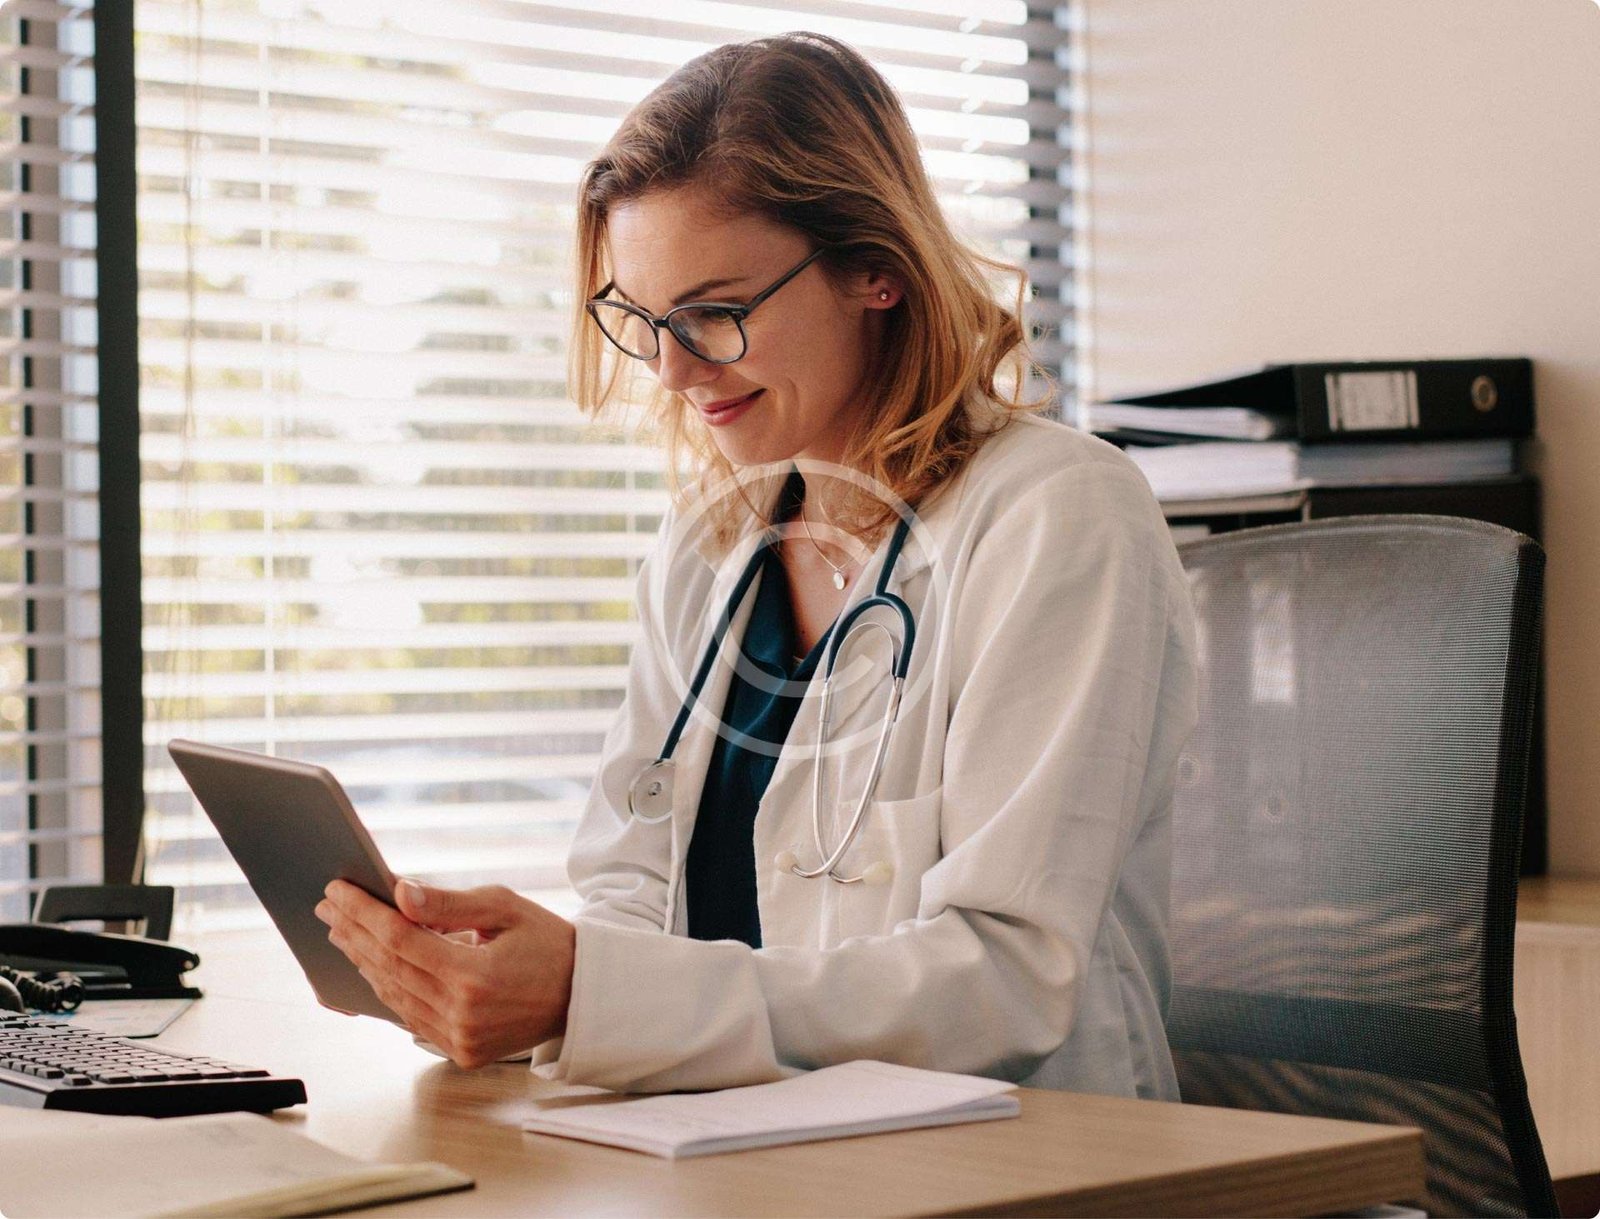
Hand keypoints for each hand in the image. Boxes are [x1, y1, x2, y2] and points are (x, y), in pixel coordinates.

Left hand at [315, 878, 574, 1069]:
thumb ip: (449, 904)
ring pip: (393, 995)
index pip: (400, 939)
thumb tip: (400, 893)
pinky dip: (387, 988)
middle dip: (353, 932)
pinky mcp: (460, 1051)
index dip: (364, 912)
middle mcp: (462, 1014)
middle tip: (328, 906)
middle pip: (389, 967)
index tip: (337, 891)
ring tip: (341, 931)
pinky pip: (410, 1017)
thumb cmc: (546, 942)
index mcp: (474, 976)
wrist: (582, 994)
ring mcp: (459, 1038)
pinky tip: (371, 965)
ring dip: (363, 961)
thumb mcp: (505, 908)